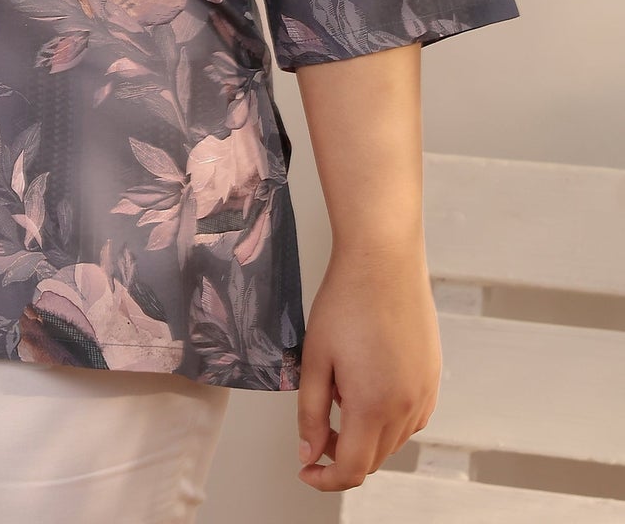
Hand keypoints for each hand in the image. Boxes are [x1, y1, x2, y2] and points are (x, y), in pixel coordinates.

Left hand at [296, 243, 440, 490]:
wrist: (384, 259)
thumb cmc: (345, 302)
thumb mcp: (315, 358)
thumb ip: (311, 413)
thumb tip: (309, 454)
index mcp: (374, 406)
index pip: (352, 469)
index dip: (325, 479)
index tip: (306, 470)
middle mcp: (407, 407)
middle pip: (373, 458)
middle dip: (342, 455)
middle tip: (316, 431)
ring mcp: (426, 392)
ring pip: (393, 440)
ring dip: (365, 436)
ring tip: (340, 394)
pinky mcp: (434, 376)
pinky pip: (412, 417)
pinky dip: (387, 418)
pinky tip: (368, 387)